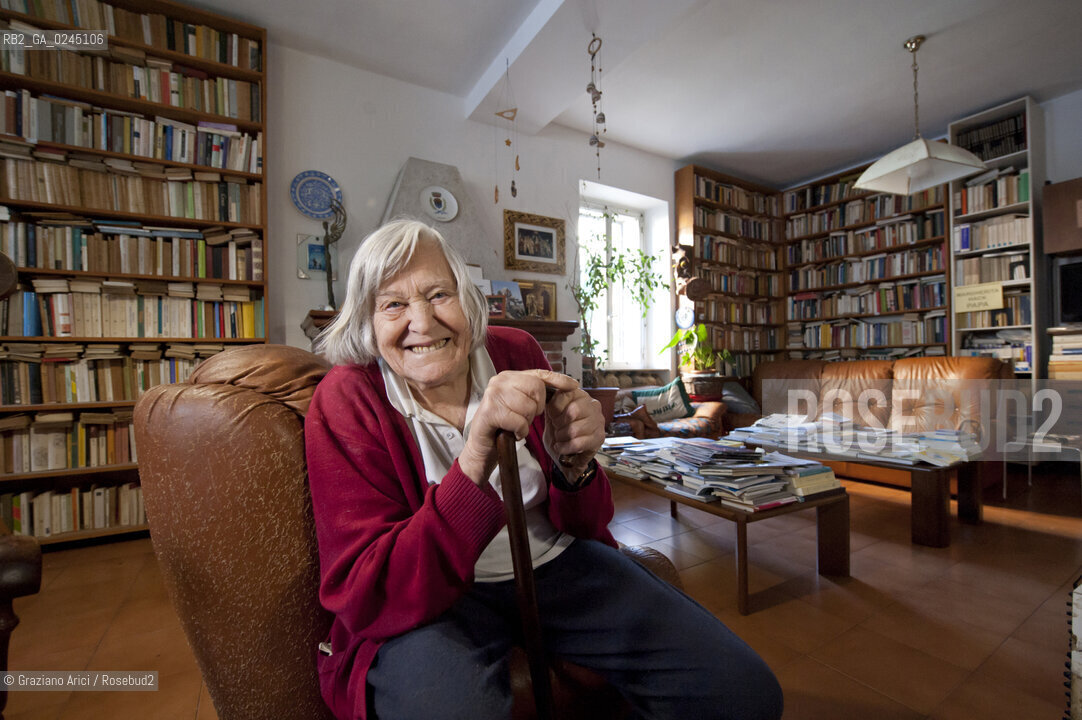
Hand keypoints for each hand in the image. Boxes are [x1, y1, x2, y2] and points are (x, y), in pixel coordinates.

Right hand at [459, 369, 578, 484]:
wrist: (483, 446)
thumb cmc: (504, 424)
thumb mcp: (520, 404)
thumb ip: (534, 393)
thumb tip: (564, 386)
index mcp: (508, 376)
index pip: (539, 374)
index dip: (558, 379)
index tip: (574, 385)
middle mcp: (499, 381)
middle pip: (536, 389)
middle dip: (537, 407)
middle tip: (526, 417)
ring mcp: (493, 395)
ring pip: (528, 406)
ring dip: (526, 421)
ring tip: (515, 425)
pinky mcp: (489, 412)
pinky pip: (518, 421)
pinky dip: (520, 431)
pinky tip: (512, 432)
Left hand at [543, 384, 604, 480]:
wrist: (567, 452)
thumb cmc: (560, 429)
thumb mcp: (553, 414)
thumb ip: (550, 404)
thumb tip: (546, 394)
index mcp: (580, 394)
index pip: (565, 395)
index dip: (554, 409)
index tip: (552, 417)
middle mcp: (593, 405)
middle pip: (572, 411)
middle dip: (558, 424)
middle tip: (556, 429)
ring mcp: (598, 421)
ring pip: (574, 429)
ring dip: (561, 437)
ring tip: (559, 439)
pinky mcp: (599, 438)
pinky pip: (577, 443)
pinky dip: (565, 448)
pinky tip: (561, 447)